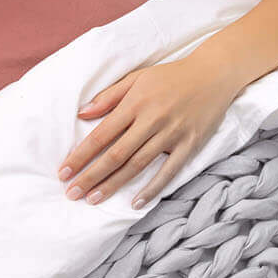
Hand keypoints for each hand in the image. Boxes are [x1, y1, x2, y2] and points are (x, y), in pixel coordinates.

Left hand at [58, 56, 239, 209]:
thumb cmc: (171, 76)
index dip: (80, 155)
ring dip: (113, 184)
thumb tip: (82, 113)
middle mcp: (151, 119)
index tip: (63, 172)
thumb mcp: (137, 78)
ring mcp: (172, 134)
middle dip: (91, 175)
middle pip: (116, 154)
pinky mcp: (190, 144)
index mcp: (135, 103)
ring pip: (137, 165)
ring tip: (93, 199)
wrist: (213, 74)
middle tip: (72, 193)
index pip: (101, 134)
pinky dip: (152, 188)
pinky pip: (168, 171)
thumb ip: (109, 96)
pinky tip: (136, 203)